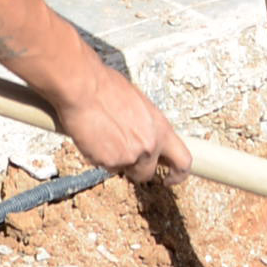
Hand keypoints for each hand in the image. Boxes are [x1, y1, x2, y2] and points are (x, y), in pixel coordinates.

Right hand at [52, 62, 191, 184]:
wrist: (84, 89)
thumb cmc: (108, 88)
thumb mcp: (140, 105)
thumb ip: (147, 126)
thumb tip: (144, 134)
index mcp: (161, 130)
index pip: (183, 162)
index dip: (178, 174)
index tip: (170, 177)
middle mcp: (148, 147)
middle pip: (147, 173)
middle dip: (136, 169)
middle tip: (125, 155)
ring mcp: (128, 157)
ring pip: (123, 170)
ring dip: (115, 160)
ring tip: (104, 136)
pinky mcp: (108, 162)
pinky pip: (105, 165)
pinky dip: (99, 156)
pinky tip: (93, 137)